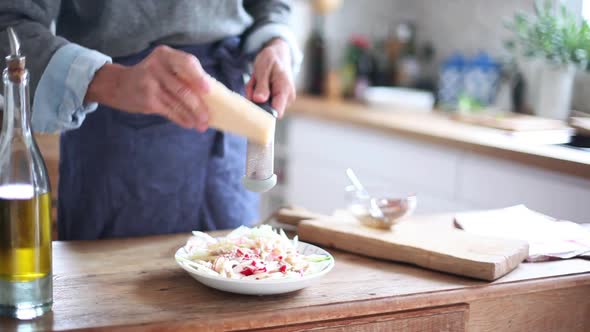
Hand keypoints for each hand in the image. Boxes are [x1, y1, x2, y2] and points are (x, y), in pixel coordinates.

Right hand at [85, 45, 210, 131]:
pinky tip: (189, 124)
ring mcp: (150, 84)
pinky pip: (169, 111)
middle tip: (208, 117)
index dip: (199, 77)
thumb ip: (183, 74)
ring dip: (192, 116)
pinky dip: (181, 119)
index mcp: (165, 55)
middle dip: (199, 105)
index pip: (187, 63)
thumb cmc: (151, 75)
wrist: (118, 84)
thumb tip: (211, 94)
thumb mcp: (164, 65)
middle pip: (183, 88)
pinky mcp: (147, 100)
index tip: (208, 90)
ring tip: (202, 124)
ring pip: (178, 103)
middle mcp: (157, 67)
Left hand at [245, 38, 295, 117]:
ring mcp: (282, 100)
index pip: (276, 112)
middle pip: (266, 109)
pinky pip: (263, 102)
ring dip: (254, 94)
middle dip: (255, 98)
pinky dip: (257, 93)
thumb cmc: (272, 59)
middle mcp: (287, 98)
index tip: (253, 101)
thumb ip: (262, 86)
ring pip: (262, 105)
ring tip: (257, 80)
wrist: (278, 54)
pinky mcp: (277, 100)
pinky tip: (259, 83)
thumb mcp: (263, 69)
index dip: (263, 112)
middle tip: (254, 82)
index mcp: (285, 90)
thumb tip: (259, 100)